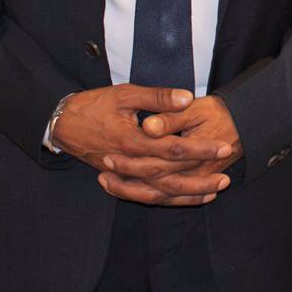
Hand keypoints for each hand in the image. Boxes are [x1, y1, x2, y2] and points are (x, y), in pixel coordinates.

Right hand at [51, 84, 232, 205]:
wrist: (63, 124)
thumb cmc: (94, 105)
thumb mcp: (125, 93)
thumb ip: (157, 97)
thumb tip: (186, 98)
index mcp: (133, 141)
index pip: (174, 149)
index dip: (200, 148)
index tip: (223, 146)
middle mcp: (130, 163)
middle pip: (171, 177)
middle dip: (201, 177)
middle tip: (227, 174)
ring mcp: (125, 175)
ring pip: (161, 193)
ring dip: (189, 194)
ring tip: (215, 190)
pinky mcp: (122, 179)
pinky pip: (148, 195)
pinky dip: (169, 198)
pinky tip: (188, 197)